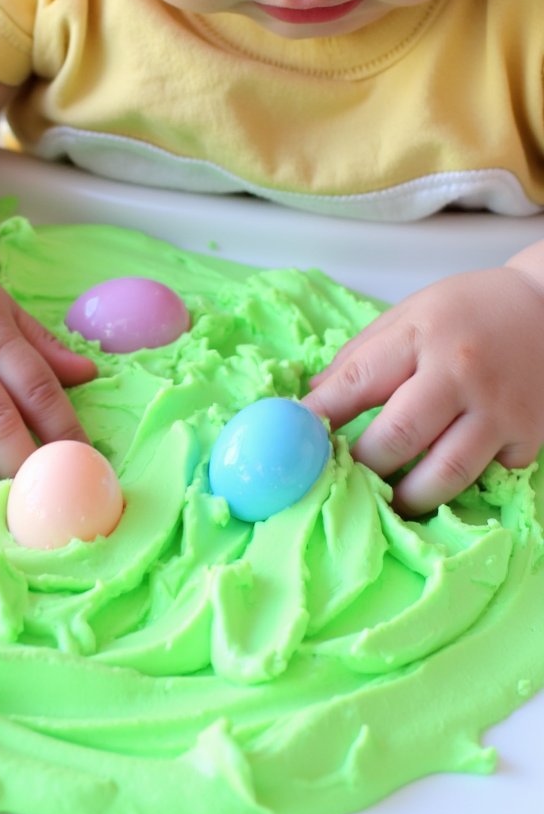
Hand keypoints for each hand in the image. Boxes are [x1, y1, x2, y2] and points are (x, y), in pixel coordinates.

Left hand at [304, 266, 543, 515]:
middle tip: (341, 482)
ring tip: (385, 503)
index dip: (320, 418)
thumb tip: (312, 402)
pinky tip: (439, 483)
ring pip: (445, 472)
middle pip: (398, 436)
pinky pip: (487, 474)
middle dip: (362, 466)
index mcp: (421, 333)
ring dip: (407, 496)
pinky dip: (460, 486)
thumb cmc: (468, 310)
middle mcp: (460, 372)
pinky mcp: (530, 437)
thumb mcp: (409, 313)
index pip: (358, 381)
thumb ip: (361, 356)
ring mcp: (499, 409)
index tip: (293, 444)